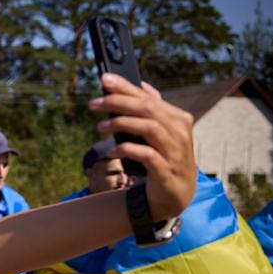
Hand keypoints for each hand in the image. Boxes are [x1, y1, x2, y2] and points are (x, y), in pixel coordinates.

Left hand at [90, 74, 196, 218]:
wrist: (177, 194)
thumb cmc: (165, 158)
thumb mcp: (162, 132)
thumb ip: (154, 109)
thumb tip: (143, 85)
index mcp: (177, 118)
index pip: (148, 97)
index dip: (125, 87)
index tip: (104, 79)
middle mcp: (178, 132)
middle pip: (147, 108)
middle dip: (118, 102)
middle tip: (94, 104)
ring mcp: (174, 151)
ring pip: (148, 127)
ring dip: (121, 123)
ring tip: (100, 126)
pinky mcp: (165, 170)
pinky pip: (145, 154)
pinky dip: (126, 149)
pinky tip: (111, 151)